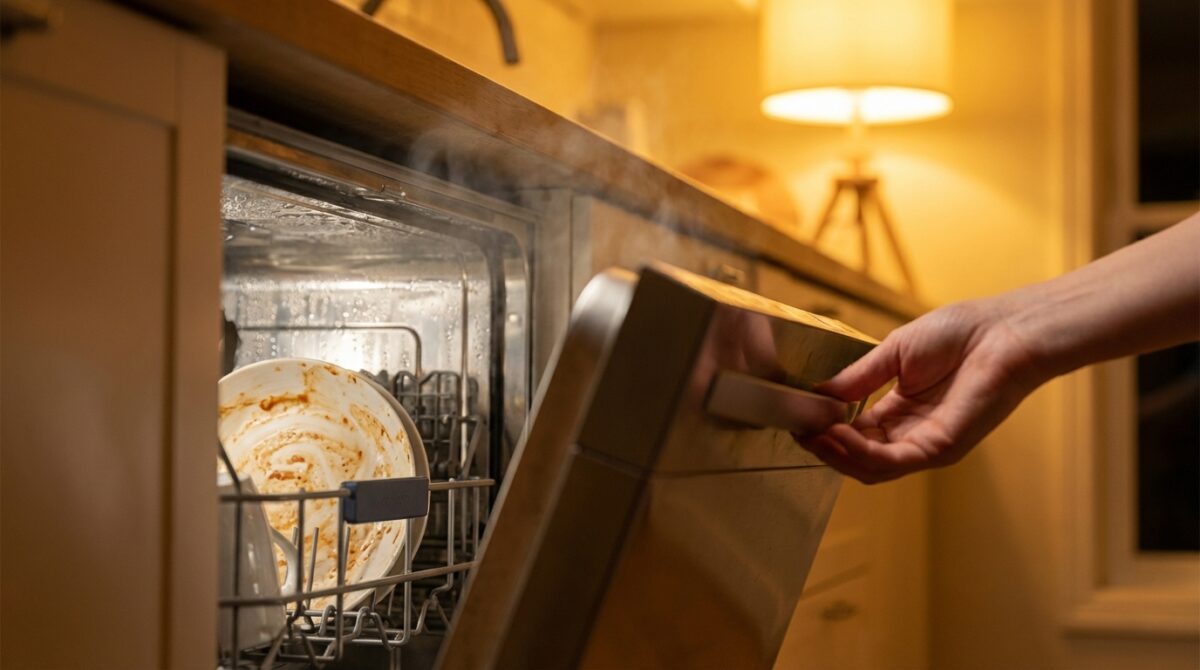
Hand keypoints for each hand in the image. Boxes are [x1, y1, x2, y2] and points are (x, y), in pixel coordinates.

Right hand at [796, 298, 1045, 482]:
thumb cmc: (959, 334)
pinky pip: (890, 461)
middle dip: (825, 448)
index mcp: (900, 411)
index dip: (824, 430)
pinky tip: (836, 434)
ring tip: (812, 434)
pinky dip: (859, 452)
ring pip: (870, 468)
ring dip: (836, 454)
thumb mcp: (893, 353)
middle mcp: (911, 434)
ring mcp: (926, 445)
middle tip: (799, 431)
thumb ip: (858, 378)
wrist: (1002, 332)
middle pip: (857, 458)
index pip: (854, 434)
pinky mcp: (940, 449)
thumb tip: (819, 394)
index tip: (797, 417)